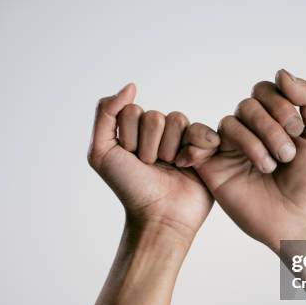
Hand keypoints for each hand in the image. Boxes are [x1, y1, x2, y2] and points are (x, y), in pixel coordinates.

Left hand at [88, 83, 217, 240]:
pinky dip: (194, 150)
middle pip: (155, 117)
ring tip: (169, 169)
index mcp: (134, 130)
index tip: (130, 160)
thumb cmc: (130, 188)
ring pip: (177, 120)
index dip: (129, 138)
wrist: (160, 217)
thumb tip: (131, 86)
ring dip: (170, 150)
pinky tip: (188, 165)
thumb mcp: (101, 152)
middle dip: (149, 147)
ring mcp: (182, 139)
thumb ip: (106, 113)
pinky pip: (201, 130)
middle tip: (151, 168)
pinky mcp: (204, 148)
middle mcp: (158, 133)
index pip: (132, 111)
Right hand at [193, 70, 305, 250]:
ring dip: (254, 143)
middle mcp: (252, 130)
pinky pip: (200, 141)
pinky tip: (230, 158)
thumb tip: (281, 73)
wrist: (300, 219)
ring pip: (230, 122)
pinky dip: (205, 142)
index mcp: (275, 119)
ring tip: (270, 167)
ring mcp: (232, 148)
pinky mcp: (214, 167)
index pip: (266, 90)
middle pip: (248, 104)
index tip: (298, 131)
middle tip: (288, 155)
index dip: (280, 103)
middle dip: (271, 127)